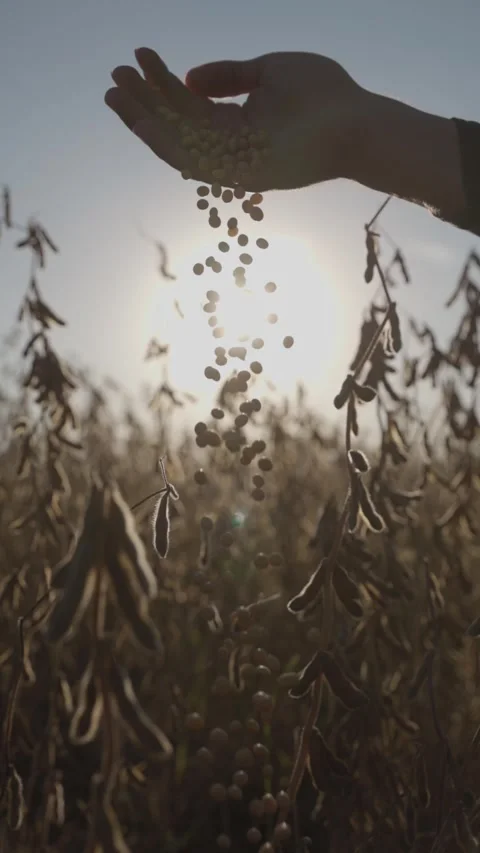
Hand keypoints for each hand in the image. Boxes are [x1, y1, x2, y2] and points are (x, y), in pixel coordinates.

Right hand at [105, 48, 367, 191]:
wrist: (358, 122)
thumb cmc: (324, 95)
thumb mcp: (268, 71)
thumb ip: (230, 75)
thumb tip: (188, 78)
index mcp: (239, 125)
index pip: (191, 109)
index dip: (162, 87)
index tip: (138, 60)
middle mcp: (232, 148)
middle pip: (177, 127)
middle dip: (144, 104)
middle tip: (113, 79)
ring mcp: (234, 163)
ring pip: (178, 142)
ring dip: (144, 118)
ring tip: (115, 90)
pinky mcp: (239, 174)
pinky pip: (193, 156)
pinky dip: (165, 136)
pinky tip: (141, 115)